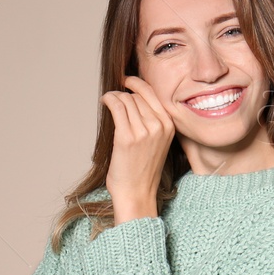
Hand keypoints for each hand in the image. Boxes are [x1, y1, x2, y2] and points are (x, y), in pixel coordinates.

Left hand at [101, 75, 174, 222]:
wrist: (137, 193)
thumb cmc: (143, 170)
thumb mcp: (157, 142)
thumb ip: (152, 121)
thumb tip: (134, 98)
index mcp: (169, 126)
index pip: (152, 94)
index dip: (137, 84)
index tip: (127, 81)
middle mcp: (159, 126)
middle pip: (137, 96)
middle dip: (124, 94)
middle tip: (115, 97)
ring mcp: (143, 131)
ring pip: (126, 100)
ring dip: (114, 97)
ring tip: (109, 101)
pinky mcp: (126, 137)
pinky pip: (117, 107)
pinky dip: (108, 100)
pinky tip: (104, 101)